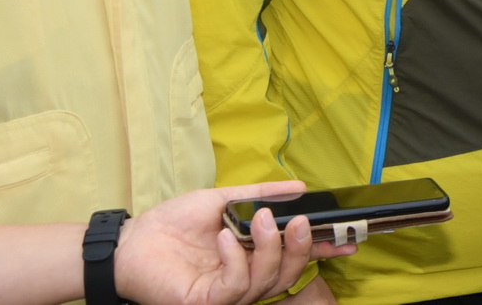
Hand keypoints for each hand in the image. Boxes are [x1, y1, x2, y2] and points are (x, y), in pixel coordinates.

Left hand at [112, 181, 356, 304]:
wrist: (132, 240)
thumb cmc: (173, 223)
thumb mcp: (225, 200)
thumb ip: (263, 194)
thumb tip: (301, 188)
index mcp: (251, 256)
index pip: (293, 256)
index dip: (322, 249)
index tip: (350, 240)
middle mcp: (244, 279)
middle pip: (287, 274)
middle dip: (299, 248)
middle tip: (297, 221)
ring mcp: (225, 294)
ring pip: (266, 281)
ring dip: (269, 248)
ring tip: (262, 220)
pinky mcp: (206, 302)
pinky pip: (235, 286)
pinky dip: (235, 259)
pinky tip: (224, 238)